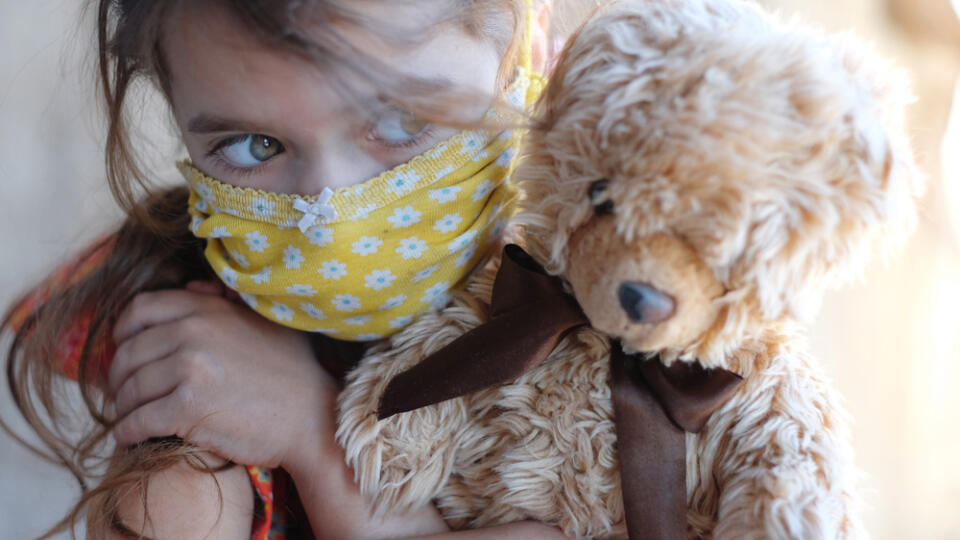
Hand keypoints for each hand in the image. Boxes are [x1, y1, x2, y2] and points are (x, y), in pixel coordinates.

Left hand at [109, 281, 338, 467]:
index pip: (140, 310)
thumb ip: (225, 301)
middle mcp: (193, 333)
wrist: (312, 417)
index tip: (124, 351)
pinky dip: (127, 431)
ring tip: (129, 416)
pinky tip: (129, 437)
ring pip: (130, 389)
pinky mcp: (188, 409)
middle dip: (119, 376)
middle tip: (123, 392)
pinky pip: (138, 420)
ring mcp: (190, 370)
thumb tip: (191, 288)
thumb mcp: (265, 322)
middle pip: (129, 353)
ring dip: (123, 406)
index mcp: (206, 309)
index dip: (123, 332)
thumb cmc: (293, 371)